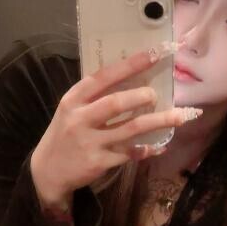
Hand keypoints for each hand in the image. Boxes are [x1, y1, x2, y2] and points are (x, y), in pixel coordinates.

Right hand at [30, 42, 197, 197]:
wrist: (48, 171)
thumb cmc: (66, 134)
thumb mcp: (71, 110)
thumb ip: (95, 96)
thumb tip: (134, 79)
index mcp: (74, 99)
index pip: (103, 77)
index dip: (130, 65)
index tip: (154, 54)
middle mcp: (80, 119)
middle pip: (116, 103)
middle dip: (141, 96)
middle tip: (156, 94)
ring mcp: (89, 142)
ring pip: (130, 129)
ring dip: (157, 122)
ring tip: (178, 116)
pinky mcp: (98, 163)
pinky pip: (130, 153)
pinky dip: (147, 149)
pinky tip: (160, 146)